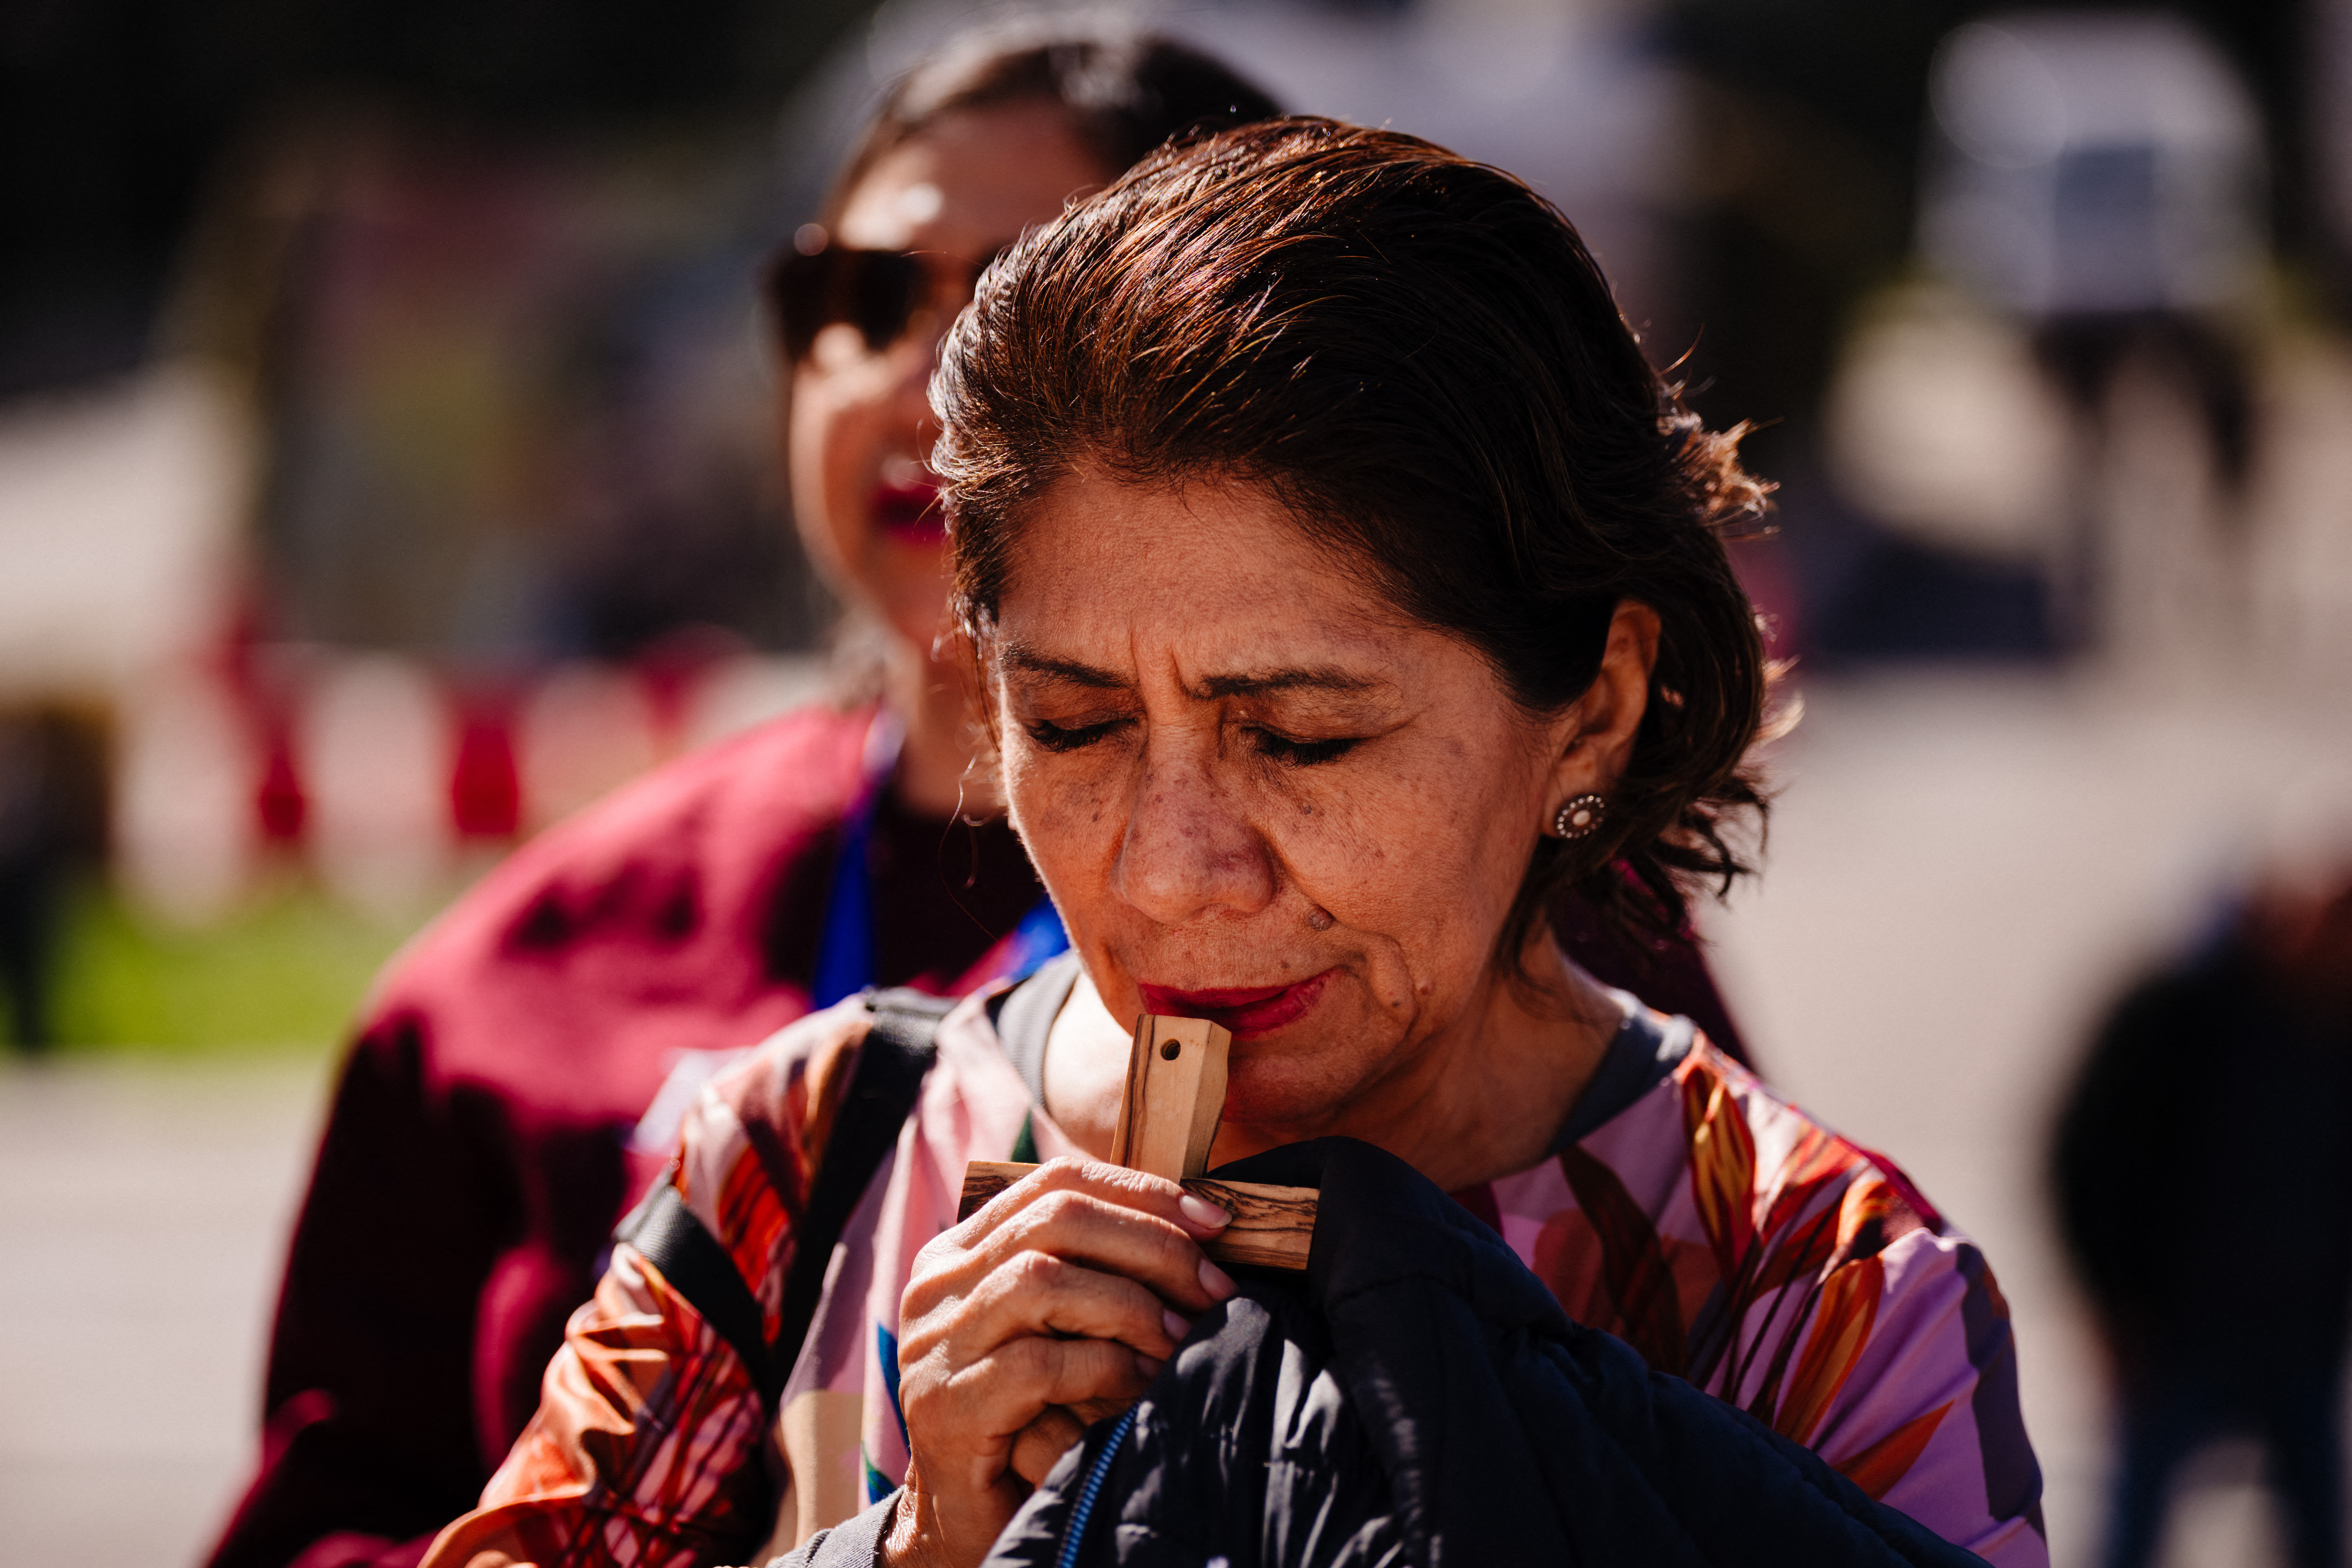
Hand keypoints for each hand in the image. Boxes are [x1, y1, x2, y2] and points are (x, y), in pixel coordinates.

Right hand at [885, 1157, 1234, 1566]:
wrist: (965, 1516)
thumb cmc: (1031, 1411)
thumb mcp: (1057, 1325)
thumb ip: (1093, 1270)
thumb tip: (1199, 1227)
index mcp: (961, 1249)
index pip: (1055, 1181)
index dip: (1141, 1191)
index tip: (1214, 1221)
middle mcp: (938, 1284)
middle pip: (1057, 1219)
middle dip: (1152, 1245)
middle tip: (1214, 1286)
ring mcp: (934, 1342)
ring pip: (1042, 1279)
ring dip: (1131, 1304)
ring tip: (1183, 1337)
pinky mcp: (947, 1405)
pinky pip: (1036, 1364)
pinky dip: (1103, 1365)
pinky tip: (1142, 1380)